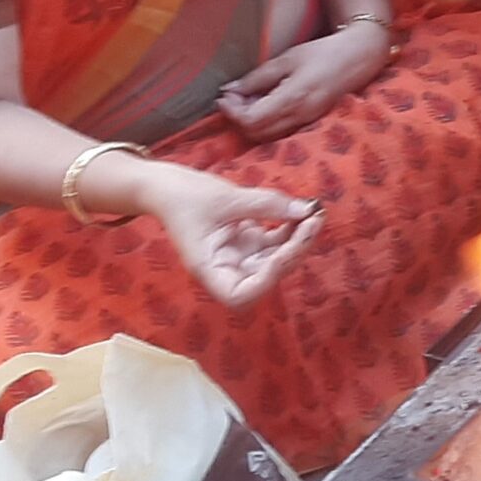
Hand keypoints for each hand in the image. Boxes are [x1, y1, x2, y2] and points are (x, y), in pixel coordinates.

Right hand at [142, 166, 325, 307]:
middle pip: (266, 275)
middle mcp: (225, 268)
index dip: (266, 279)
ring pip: (276, 259)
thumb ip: (267, 204)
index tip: (283, 252)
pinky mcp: (246, 242)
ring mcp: (238, 256)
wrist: (166, 186)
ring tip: (314, 212)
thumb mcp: (226, 197)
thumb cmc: (184, 195)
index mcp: (208, 268)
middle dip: (294, 251)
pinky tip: (303, 211)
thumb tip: (307, 210)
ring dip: (298, 239)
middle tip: (313, 219)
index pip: (239, 295)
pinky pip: (274, 243)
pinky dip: (291, 230)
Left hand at [217, 23, 394, 141]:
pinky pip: (281, 131)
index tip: (223, 95)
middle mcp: (300, 116)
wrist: (361, 57)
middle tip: (233, 96)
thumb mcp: (287, 59)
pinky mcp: (312, 121)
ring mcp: (307, 122)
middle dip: (238, 117)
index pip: (251, 119)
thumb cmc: (323, 52)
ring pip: (267, 135)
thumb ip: (257, 77)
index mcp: (292, 98)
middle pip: (255, 132)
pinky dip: (266, 122)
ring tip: (248, 99)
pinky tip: (265, 103)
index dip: (231, 111)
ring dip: (251, 121)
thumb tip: (230, 90)